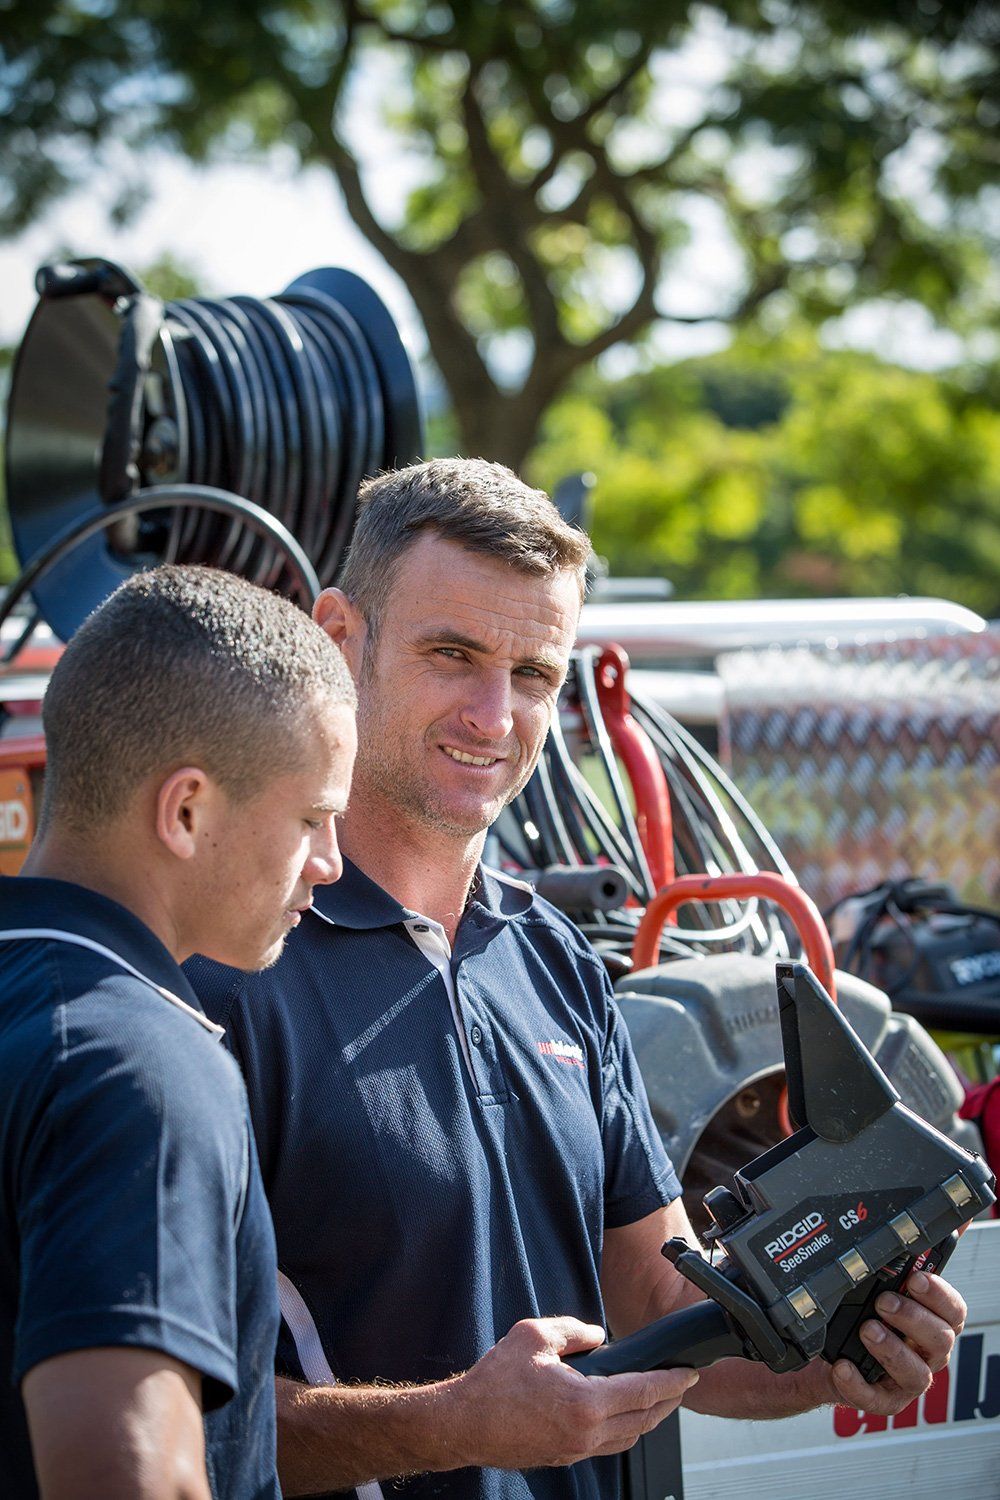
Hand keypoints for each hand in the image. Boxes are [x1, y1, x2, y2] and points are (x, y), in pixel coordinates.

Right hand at [446, 1316, 697, 1468]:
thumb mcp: (534, 1336)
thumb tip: (597, 1336)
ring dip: (649, 1419)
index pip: (644, 1392)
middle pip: (644, 1420)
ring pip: (628, 1438)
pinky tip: (621, 1415)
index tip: (690, 1373)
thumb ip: (573, 1331)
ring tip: (658, 1400)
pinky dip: (625, 1430)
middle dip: (669, 1402)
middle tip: (683, 1385)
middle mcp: (587, 1433)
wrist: (463, 1424)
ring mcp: (575, 1450)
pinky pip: (607, 1446)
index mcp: (586, 1403)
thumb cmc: (494, 1382)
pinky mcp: (563, 1457)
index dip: (672, 1381)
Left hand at [829, 1269, 966, 1415]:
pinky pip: (877, 1399)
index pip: (954, 1311)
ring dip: (892, 1350)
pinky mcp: (885, 1401)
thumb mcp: (872, 1293)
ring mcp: (908, 1380)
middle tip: (884, 1302)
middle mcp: (927, 1353)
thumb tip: (896, 1239)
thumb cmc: (858, 1319)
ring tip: (866, 1330)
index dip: (940, 1295)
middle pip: (941, 1340)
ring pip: (917, 1374)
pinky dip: (858, 1384)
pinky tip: (842, 1367)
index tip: (916, 1279)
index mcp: (932, 1323)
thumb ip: (886, 1276)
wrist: (828, 1357)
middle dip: (913, 1317)